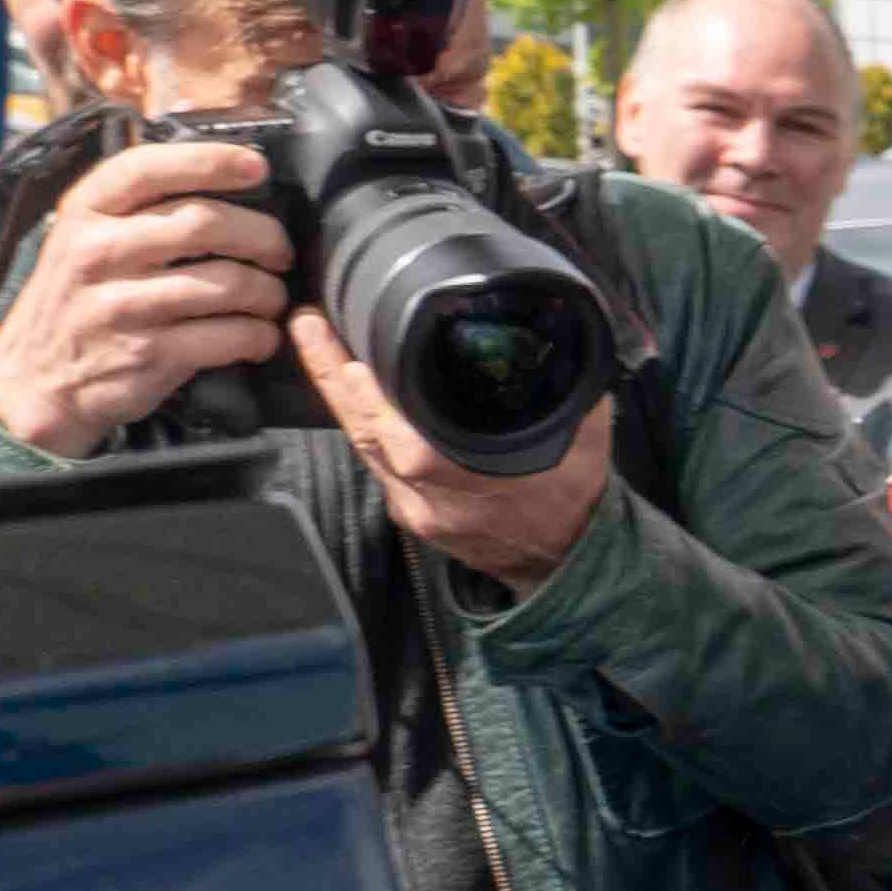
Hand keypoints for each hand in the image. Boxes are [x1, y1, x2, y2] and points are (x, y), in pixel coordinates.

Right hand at [0, 141, 287, 457]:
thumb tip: (206, 155)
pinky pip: (228, 336)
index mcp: (84, 213)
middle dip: (261, 234)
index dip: (211, 160)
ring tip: (272, 296)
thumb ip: (129, 202)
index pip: (150, 168)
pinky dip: (259, 335)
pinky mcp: (150, 355)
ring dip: (268, 291)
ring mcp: (124, 306)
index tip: (255, 166)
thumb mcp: (79, 238)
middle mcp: (100, 253)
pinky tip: (259, 335)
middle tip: (278, 249)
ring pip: (228, 283)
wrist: (36, 383)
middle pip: (205, 223)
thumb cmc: (73, 302)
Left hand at [293, 313, 619, 590]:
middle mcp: (432, 498)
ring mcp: (417, 511)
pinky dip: (365, 428)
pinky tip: (358, 399)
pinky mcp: (413, 517)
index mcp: (469, 478)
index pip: (400, 438)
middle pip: (365, 434)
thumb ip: (565, 385)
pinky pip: (378, 466)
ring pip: (365, 449)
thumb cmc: (574, 502)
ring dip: (341, 398)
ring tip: (321, 349)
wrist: (569, 562)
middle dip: (330, 375)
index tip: (347, 356)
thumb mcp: (583, 435)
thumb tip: (561, 333)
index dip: (368, 398)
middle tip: (308, 328)